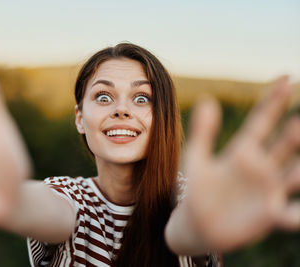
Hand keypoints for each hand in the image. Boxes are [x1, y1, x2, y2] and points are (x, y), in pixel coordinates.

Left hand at [183, 76, 299, 251]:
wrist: (198, 225)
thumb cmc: (197, 191)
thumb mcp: (197, 159)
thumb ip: (203, 132)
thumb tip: (207, 99)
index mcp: (242, 151)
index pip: (261, 121)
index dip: (273, 101)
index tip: (286, 77)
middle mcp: (260, 167)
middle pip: (283, 144)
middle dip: (294, 132)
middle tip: (299, 119)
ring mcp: (267, 190)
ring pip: (292, 174)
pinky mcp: (269, 214)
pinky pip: (290, 213)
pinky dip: (298, 213)